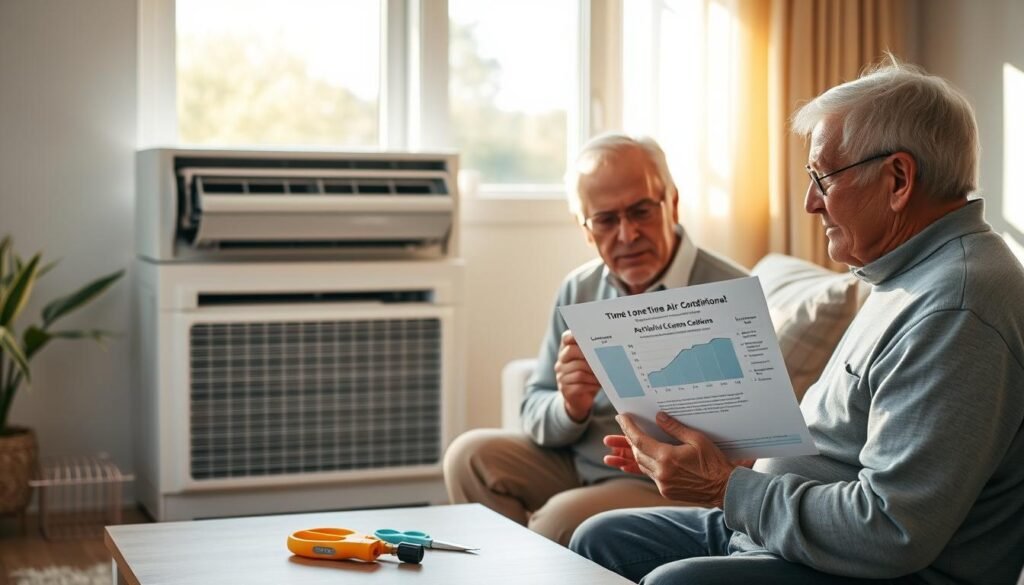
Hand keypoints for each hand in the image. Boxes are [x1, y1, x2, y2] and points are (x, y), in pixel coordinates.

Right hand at [555, 330, 600, 421]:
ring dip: (594, 374)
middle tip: (602, 358)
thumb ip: (593, 353)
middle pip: (571, 351)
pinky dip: (592, 385)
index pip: (566, 338)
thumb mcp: (589, 363)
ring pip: (578, 371)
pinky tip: (599, 385)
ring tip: (604, 375)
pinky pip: (579, 385)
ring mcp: (561, 377)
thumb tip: (610, 345)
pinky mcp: (565, 390)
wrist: (579, 399)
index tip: (589, 336)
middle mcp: (561, 363)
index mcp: (566, 352)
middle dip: (588, 355)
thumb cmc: (588, 377)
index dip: (575, 335)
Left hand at [604, 412, 738, 506]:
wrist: (724, 488)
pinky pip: (650, 475)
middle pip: (637, 453)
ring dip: (637, 453)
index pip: (639, 440)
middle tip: (626, 428)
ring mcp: (663, 484)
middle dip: (629, 440)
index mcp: (667, 458)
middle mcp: (661, 473)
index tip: (621, 418)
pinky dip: (646, 465)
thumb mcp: (697, 439)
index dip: (628, 428)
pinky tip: (643, 459)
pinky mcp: (666, 491)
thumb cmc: (714, 463)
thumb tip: (659, 417)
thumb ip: (675, 428)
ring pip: (642, 465)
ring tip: (629, 444)